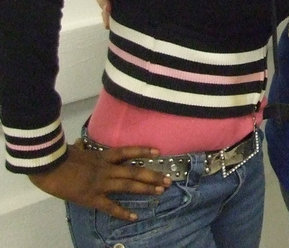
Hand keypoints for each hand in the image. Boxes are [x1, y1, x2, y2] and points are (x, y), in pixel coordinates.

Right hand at [29, 139, 170, 220]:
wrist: (49, 167)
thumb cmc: (59, 157)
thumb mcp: (75, 149)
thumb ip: (82, 148)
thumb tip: (81, 143)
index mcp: (102, 156)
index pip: (127, 151)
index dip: (143, 150)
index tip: (158, 151)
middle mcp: (106, 169)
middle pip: (134, 170)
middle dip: (153, 175)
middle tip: (168, 179)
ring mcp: (101, 183)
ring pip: (128, 185)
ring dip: (146, 188)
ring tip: (161, 191)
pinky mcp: (92, 198)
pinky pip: (110, 206)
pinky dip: (122, 212)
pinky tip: (134, 216)